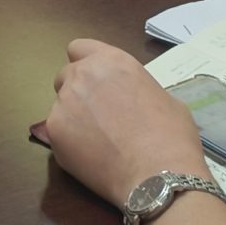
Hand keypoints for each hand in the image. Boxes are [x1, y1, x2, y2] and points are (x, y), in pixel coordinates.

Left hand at [44, 40, 208, 206]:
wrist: (159, 176)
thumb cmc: (172, 138)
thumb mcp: (165, 100)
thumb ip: (136, 90)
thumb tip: (131, 100)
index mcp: (111, 61)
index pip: (79, 48)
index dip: (86, 65)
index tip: (96, 83)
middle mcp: (82, 75)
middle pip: (66, 77)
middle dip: (78, 92)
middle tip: (99, 118)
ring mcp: (64, 102)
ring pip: (60, 105)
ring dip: (74, 118)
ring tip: (101, 144)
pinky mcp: (53, 131)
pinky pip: (56, 133)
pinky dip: (70, 144)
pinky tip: (94, 159)